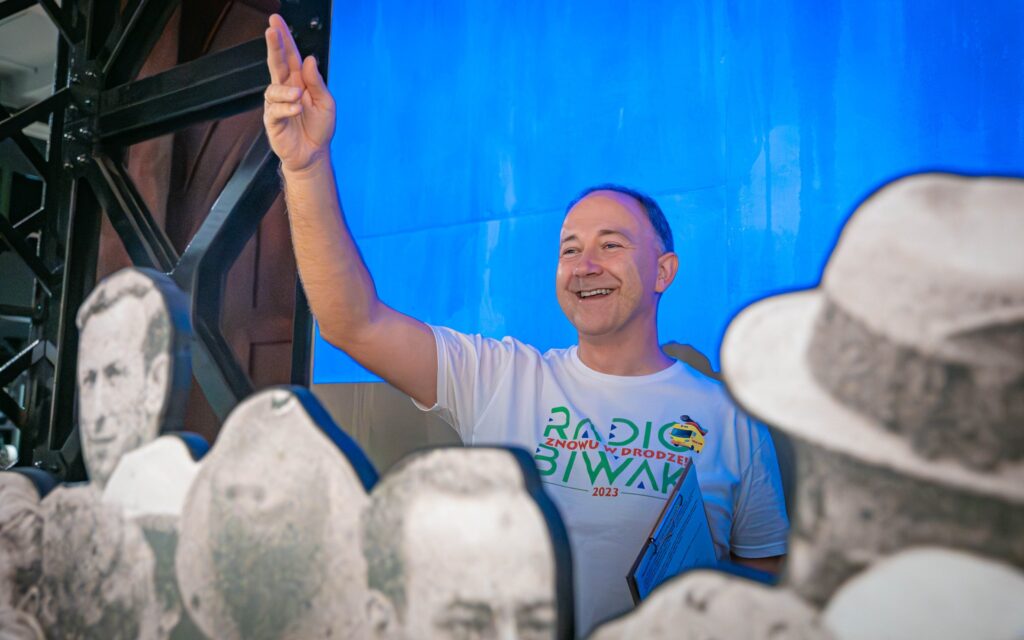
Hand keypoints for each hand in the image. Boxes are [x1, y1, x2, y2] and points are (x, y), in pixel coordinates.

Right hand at [263, 14, 335, 172]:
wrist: (314, 154)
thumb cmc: (319, 129)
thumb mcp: (326, 103)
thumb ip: (317, 82)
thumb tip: (309, 60)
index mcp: (299, 81)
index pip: (290, 56)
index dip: (283, 38)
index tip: (276, 22)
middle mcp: (286, 89)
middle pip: (277, 63)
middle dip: (274, 46)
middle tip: (271, 31)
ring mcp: (277, 104)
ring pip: (274, 88)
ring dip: (286, 90)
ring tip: (299, 95)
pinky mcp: (273, 121)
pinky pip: (275, 110)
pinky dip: (286, 108)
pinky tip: (297, 109)